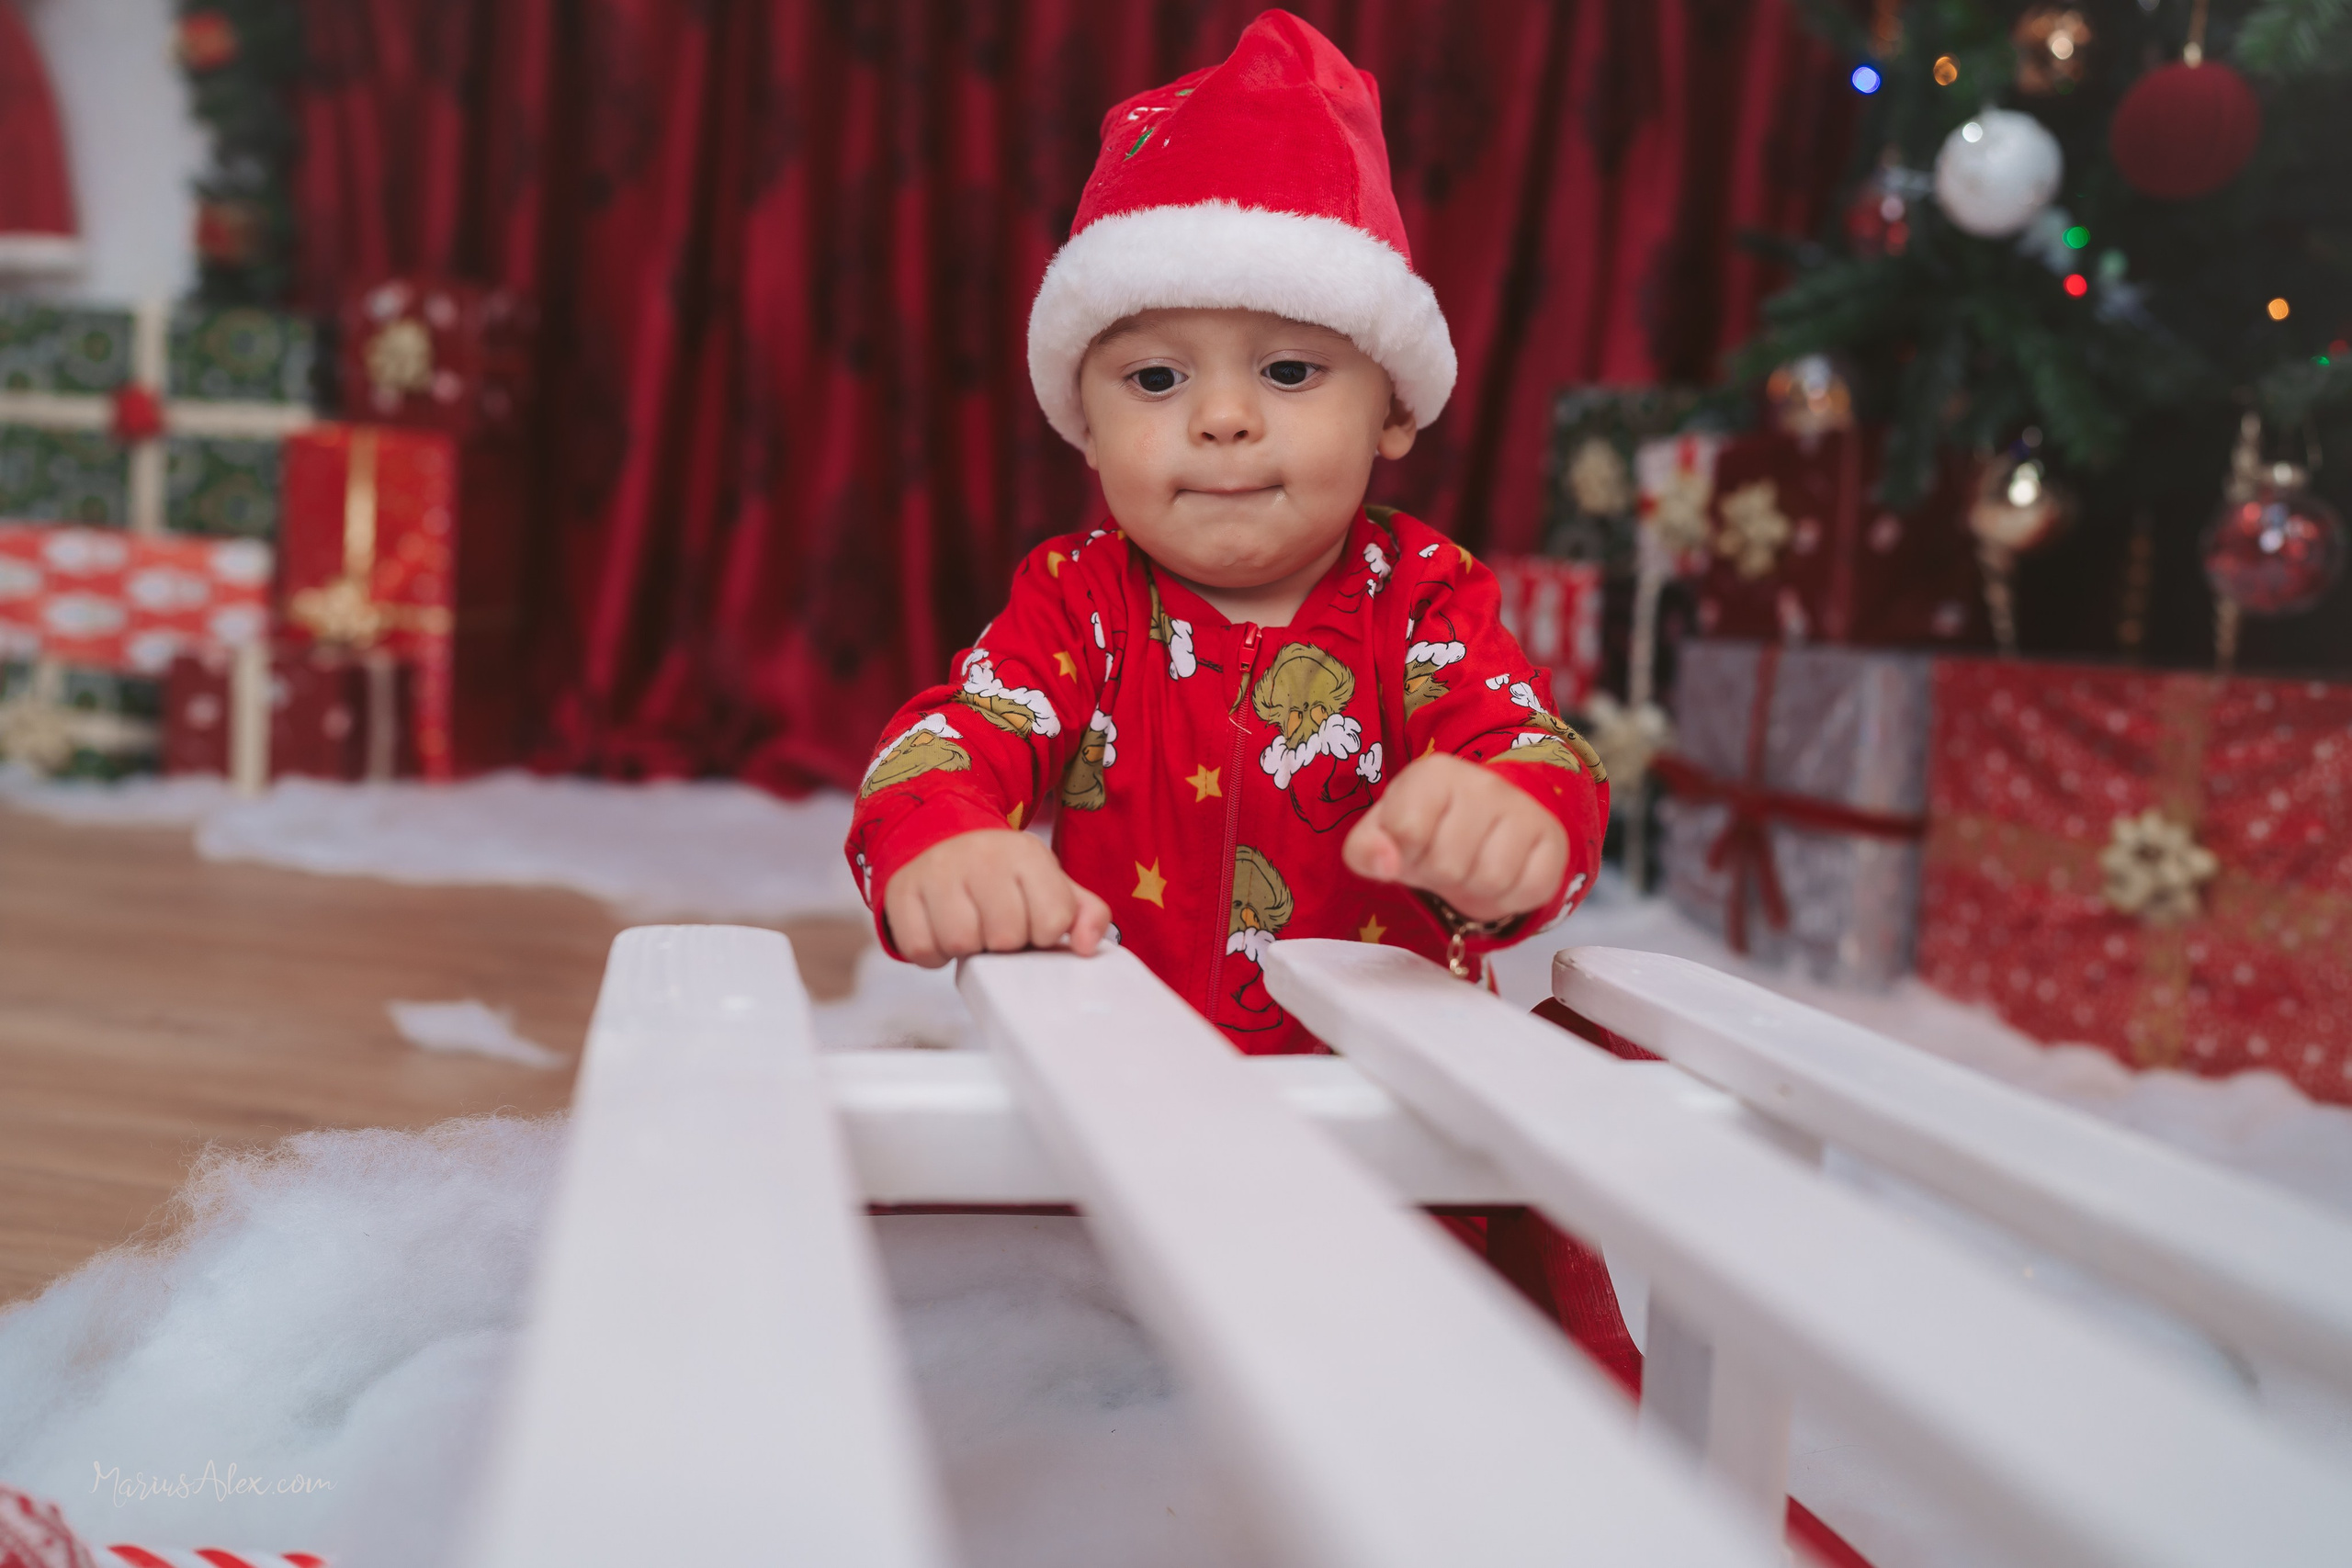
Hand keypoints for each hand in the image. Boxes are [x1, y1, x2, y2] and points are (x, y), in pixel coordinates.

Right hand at [883, 828, 1112, 967]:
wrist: (938, 836)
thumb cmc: (1001, 873)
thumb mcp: (1050, 883)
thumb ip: (1084, 913)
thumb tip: (1086, 947)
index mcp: (1026, 854)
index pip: (1053, 920)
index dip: (1043, 933)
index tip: (1031, 922)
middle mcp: (981, 857)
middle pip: (1006, 937)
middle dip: (1004, 943)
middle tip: (996, 927)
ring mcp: (937, 873)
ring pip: (961, 943)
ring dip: (967, 949)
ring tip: (970, 929)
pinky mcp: (902, 892)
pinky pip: (921, 949)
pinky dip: (933, 953)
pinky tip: (940, 933)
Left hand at [1341, 752, 1567, 923]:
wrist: (1486, 827)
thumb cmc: (1427, 831)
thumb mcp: (1383, 836)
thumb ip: (1366, 849)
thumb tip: (1386, 863)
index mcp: (1434, 774)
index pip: (1407, 832)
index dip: (1405, 853)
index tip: (1413, 844)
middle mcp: (1483, 784)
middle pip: (1450, 864)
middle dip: (1440, 875)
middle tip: (1446, 860)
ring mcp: (1523, 810)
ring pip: (1491, 879)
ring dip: (1474, 888)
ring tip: (1471, 867)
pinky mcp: (1553, 841)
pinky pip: (1529, 890)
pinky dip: (1509, 897)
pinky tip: (1502, 875)